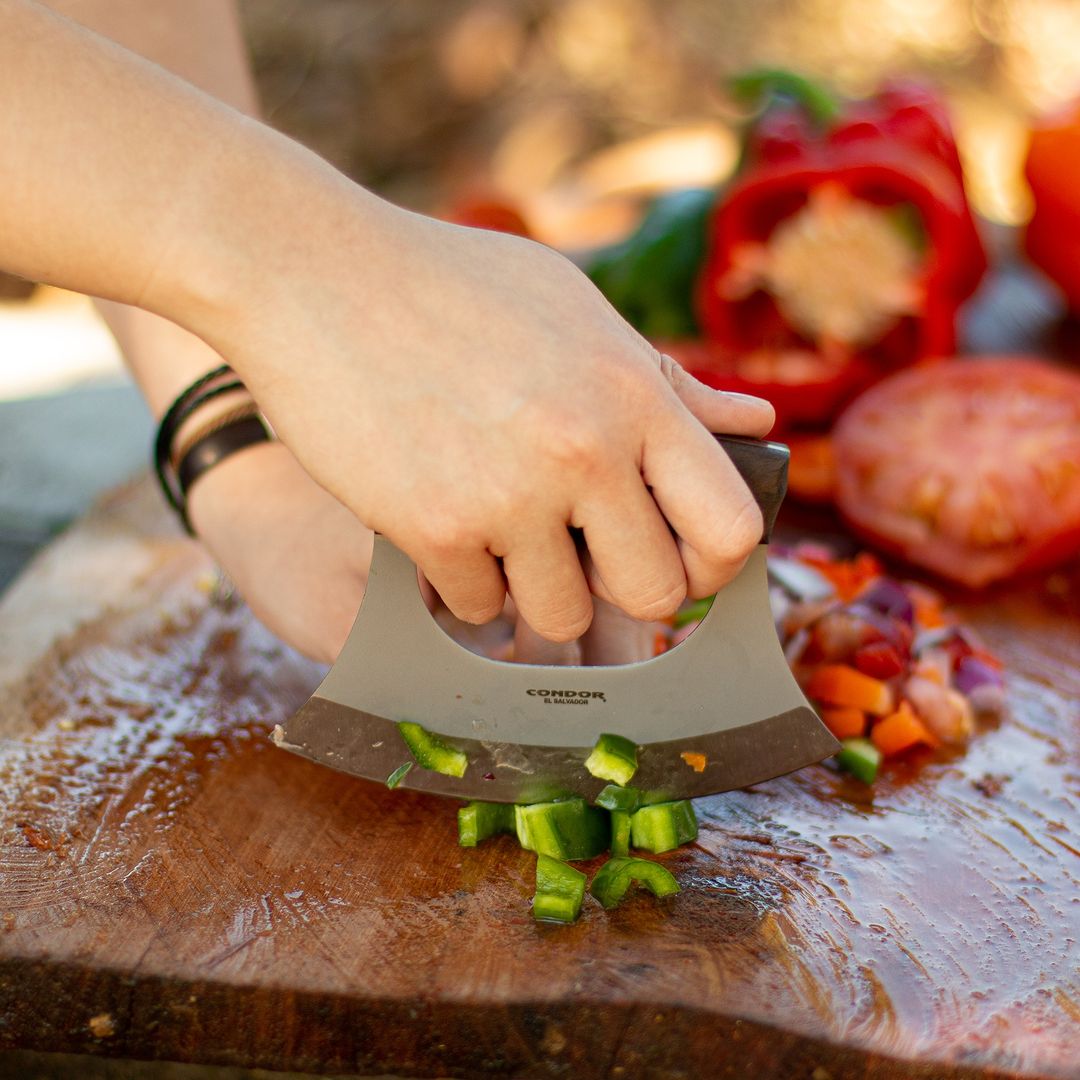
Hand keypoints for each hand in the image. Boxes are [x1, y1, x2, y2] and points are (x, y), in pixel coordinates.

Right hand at [203, 199, 774, 643]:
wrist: (314, 273)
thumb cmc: (453, 285)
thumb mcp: (576, 310)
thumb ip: (669, 383)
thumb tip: (755, 425)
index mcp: (635, 394)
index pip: (730, 526)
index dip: (712, 562)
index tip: (676, 559)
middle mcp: (585, 451)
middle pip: (654, 595)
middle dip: (620, 590)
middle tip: (581, 559)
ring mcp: (509, 496)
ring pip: (561, 618)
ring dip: (534, 590)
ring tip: (500, 533)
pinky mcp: (433, 529)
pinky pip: (477, 606)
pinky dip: (462, 581)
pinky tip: (442, 525)